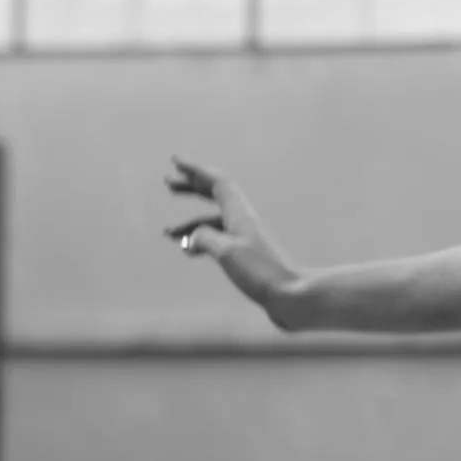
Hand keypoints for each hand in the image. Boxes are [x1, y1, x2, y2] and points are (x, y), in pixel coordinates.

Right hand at [164, 157, 299, 320]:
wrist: (293, 296)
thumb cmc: (263, 273)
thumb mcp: (227, 253)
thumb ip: (205, 239)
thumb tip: (191, 238)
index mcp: (240, 216)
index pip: (217, 183)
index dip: (196, 171)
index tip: (176, 163)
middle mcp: (244, 223)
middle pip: (216, 196)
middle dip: (192, 188)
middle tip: (168, 184)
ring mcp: (247, 240)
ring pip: (214, 222)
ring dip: (191, 223)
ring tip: (167, 233)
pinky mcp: (248, 258)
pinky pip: (219, 241)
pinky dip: (202, 241)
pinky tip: (190, 252)